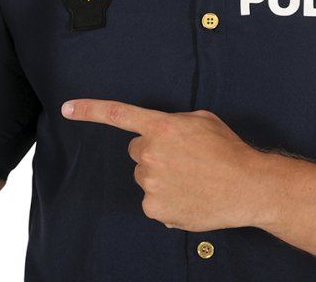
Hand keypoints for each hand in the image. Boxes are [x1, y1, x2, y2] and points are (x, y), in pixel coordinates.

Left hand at [61, 98, 264, 231]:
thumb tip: (163, 132)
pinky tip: (190, 196)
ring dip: (162, 178)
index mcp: (162, 127)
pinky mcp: (155, 208)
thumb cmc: (229, 151)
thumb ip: (174, 122)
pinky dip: (168, 201)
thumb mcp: (202, 120)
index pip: (118, 115)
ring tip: (192, 179)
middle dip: (153, 154)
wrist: (248, 186)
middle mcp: (151, 154)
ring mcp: (151, 183)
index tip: (67, 108)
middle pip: (137, 152)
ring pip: (146, 178)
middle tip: (183, 160)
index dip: (90, 110)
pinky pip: (154, 202)